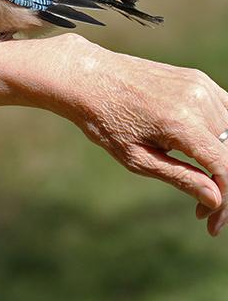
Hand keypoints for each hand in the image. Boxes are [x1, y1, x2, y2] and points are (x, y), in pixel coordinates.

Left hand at [41, 39, 227, 234]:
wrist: (87, 77)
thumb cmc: (105, 121)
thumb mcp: (136, 157)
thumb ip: (179, 177)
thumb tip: (216, 199)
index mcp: (182, 122)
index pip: (225, 166)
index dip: (226, 199)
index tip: (211, 222)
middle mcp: (198, 100)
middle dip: (224, 184)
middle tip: (204, 208)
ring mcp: (201, 86)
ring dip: (225, 160)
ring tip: (202, 181)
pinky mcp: (199, 80)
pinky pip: (227, 111)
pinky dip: (224, 136)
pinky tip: (206, 155)